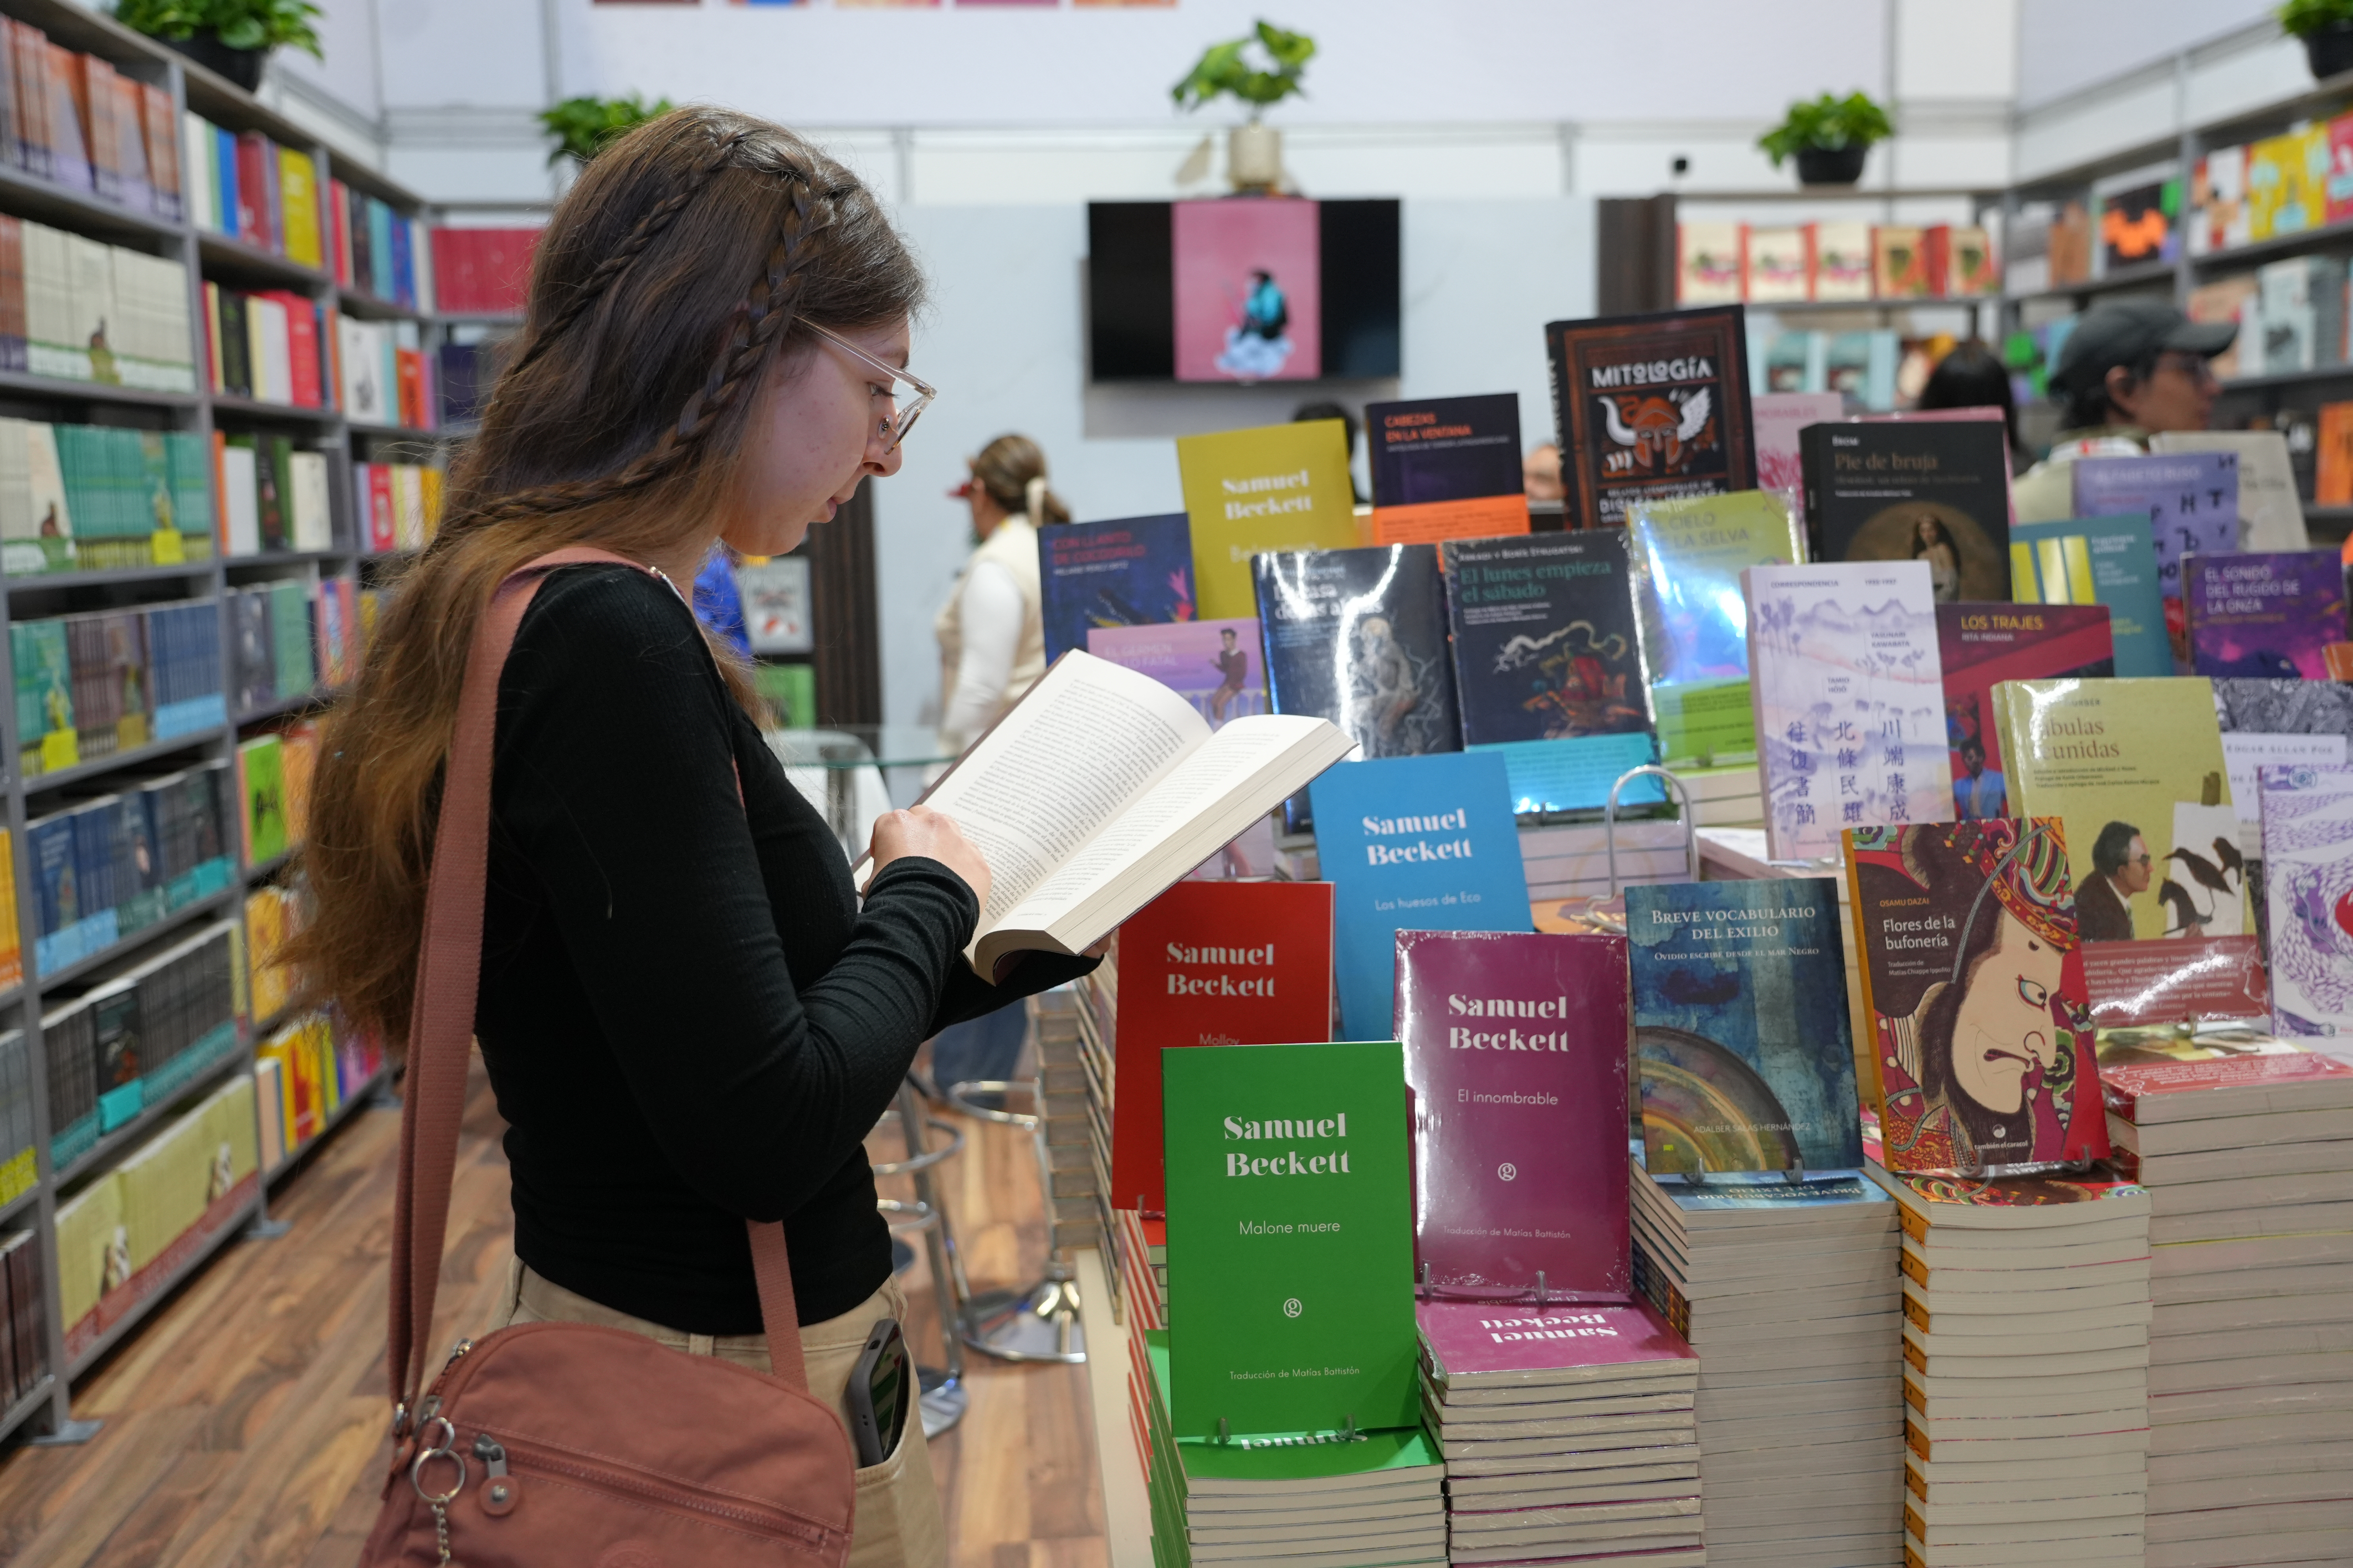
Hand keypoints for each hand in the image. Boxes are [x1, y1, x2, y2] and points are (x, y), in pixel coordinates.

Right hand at [869, 805, 990, 908]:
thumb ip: (879, 870)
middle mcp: (930, 824)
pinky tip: (954, 886)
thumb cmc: (893, 898)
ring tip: (936, 872)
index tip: (886, 858)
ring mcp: (957, 839)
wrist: (923, 916)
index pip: (888, 823)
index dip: (885, 842)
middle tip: (913, 859)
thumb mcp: (871, 882)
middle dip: (916, 835)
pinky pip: (969, 858)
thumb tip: (881, 881)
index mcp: (897, 824)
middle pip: (922, 819)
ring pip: (950, 832)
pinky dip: (962, 868)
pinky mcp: (977, 860)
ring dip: (942, 846)